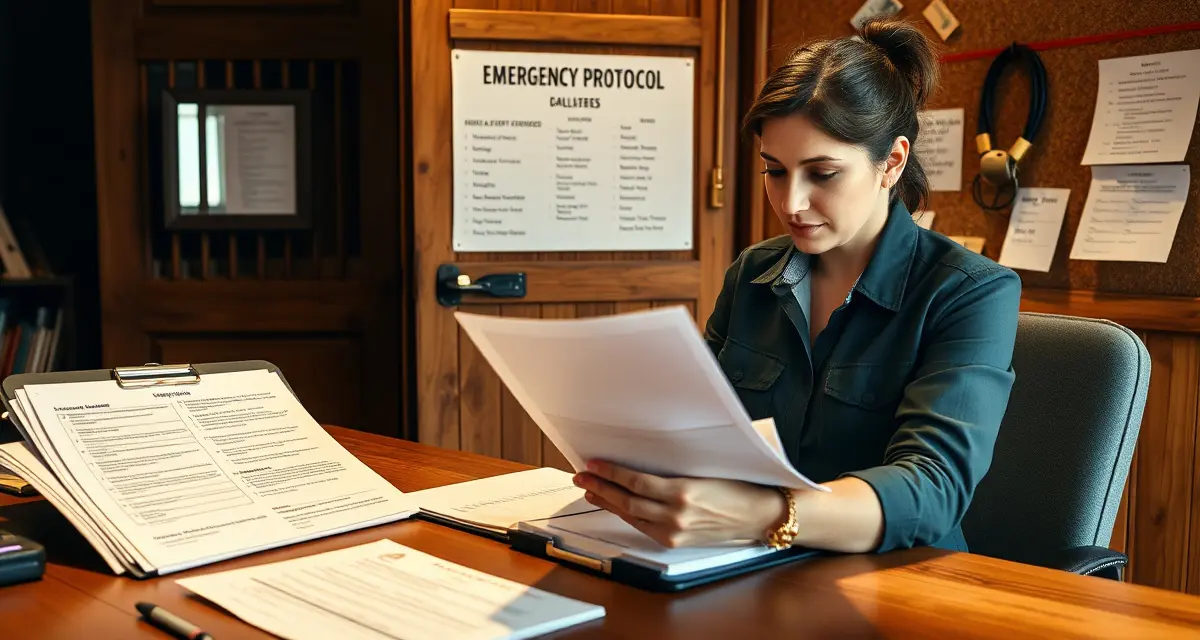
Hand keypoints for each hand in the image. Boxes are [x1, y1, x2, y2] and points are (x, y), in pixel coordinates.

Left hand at [573, 460, 786, 547]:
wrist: (761, 516)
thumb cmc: (739, 486)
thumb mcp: (707, 469)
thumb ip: (674, 469)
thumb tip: (641, 458)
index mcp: (684, 492)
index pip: (636, 482)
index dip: (611, 472)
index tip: (593, 463)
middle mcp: (676, 515)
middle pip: (627, 501)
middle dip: (600, 486)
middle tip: (581, 474)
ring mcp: (675, 531)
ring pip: (631, 515)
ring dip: (607, 501)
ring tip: (590, 489)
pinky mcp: (676, 541)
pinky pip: (642, 526)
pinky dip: (624, 514)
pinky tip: (612, 505)